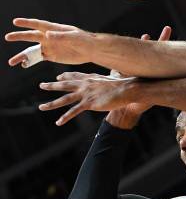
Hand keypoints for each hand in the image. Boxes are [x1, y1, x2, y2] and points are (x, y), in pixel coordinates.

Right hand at [5, 18, 92, 66]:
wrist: (91, 50)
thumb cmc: (84, 40)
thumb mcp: (74, 37)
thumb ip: (61, 36)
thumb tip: (47, 35)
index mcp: (54, 29)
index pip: (38, 25)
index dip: (27, 23)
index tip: (16, 22)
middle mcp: (49, 37)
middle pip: (31, 36)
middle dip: (19, 36)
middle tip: (7, 37)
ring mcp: (49, 47)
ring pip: (32, 50)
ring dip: (22, 56)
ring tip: (11, 62)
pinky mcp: (52, 56)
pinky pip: (38, 58)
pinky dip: (31, 61)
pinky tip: (23, 65)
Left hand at [38, 26, 171, 126]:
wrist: (130, 88)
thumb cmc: (129, 82)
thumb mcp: (119, 77)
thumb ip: (116, 76)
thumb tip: (123, 75)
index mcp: (93, 78)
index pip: (77, 76)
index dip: (67, 76)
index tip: (59, 76)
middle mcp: (87, 84)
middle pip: (65, 85)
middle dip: (52, 85)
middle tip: (42, 85)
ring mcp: (86, 94)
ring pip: (64, 99)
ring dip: (51, 103)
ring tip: (41, 107)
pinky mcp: (89, 103)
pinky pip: (73, 112)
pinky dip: (65, 117)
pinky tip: (58, 122)